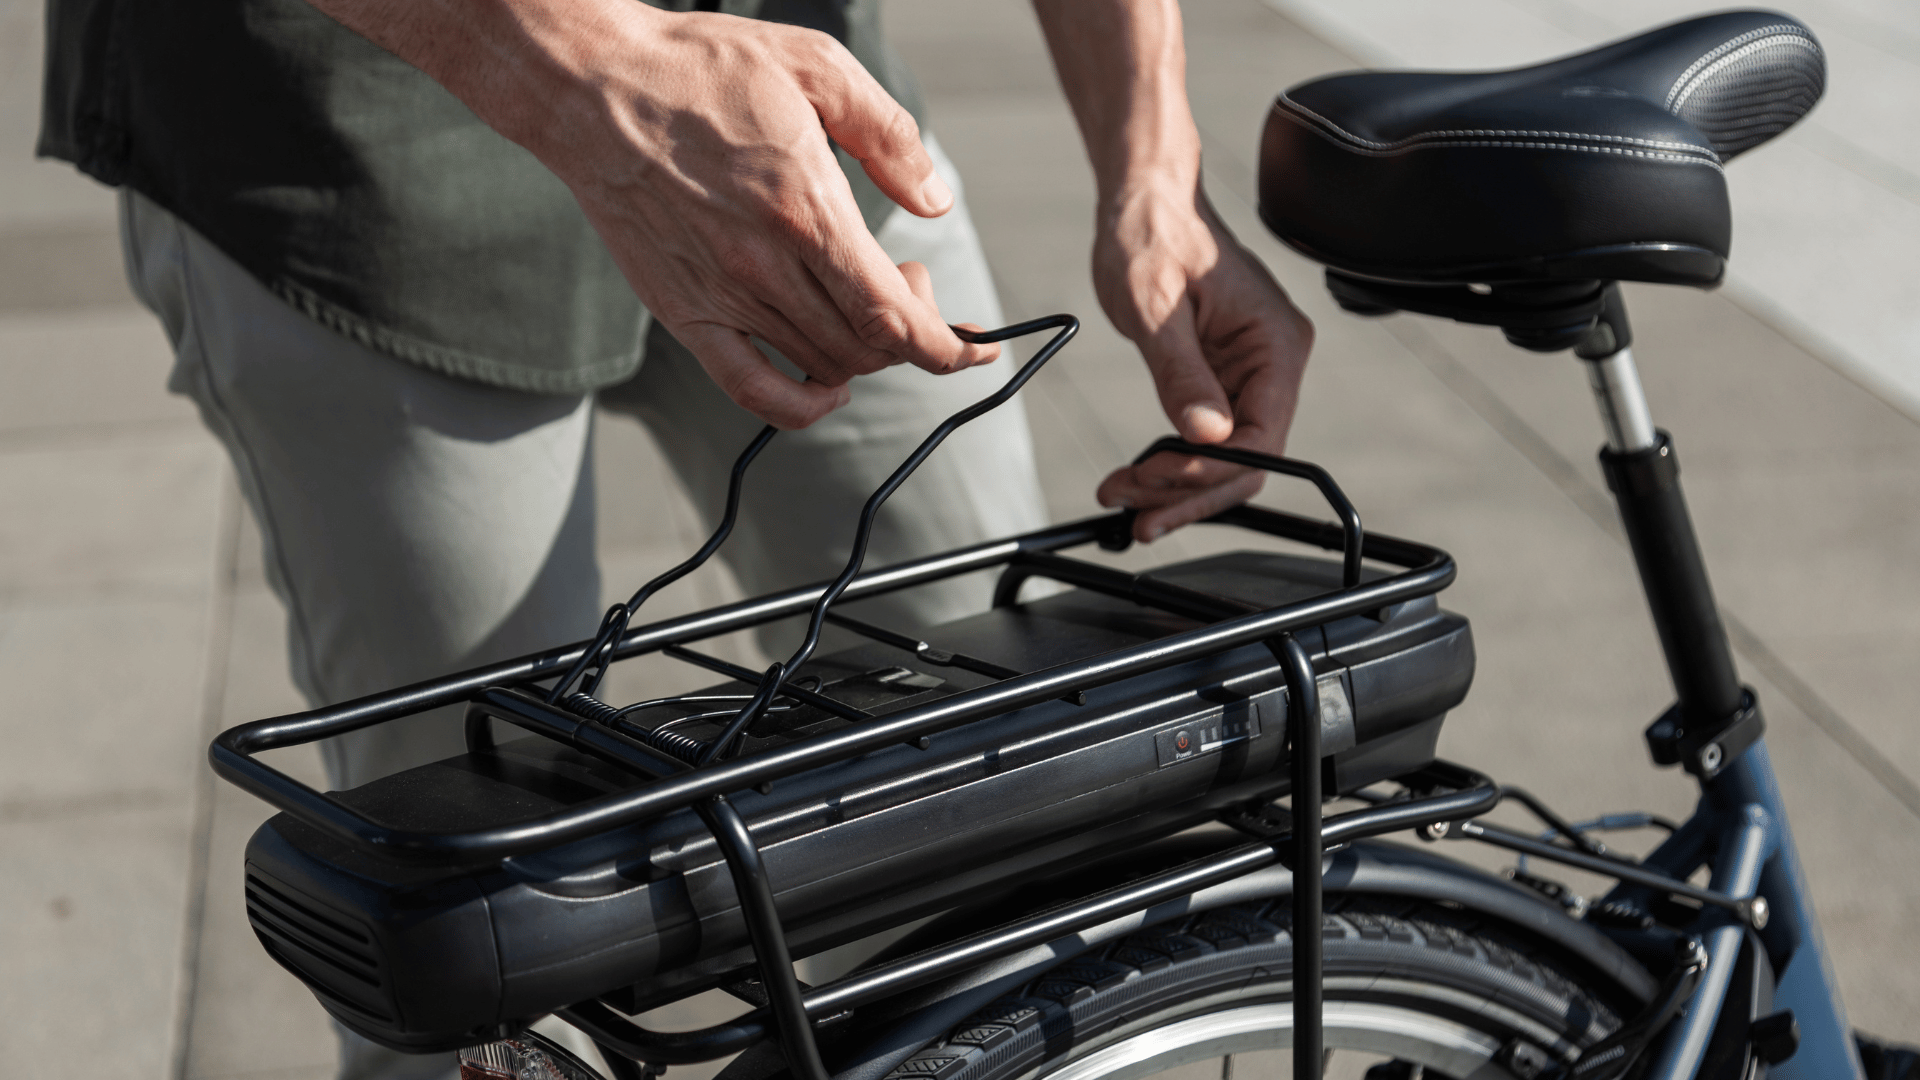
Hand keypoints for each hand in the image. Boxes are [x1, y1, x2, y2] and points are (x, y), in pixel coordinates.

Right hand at [314, 0, 996, 428]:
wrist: (593, 87)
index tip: (976, 349)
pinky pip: (752, 390)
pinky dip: (802, 406)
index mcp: (805, 209)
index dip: (950, 348)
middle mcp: (764, 266)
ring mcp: (721, 296)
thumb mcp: (817, 70)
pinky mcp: (684, 313)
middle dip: (914, 332)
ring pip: (824, 366)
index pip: (897, 318)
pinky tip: (826, 388)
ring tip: (862, 299)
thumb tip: (935, 202)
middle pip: (869, 348)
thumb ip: (890, 139)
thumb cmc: (702, 69)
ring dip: (866, 352)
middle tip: (907, 281)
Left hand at [1092, 188, 1313, 541]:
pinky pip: (1206, 436)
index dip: (1209, 474)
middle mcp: (1273, 362)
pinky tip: (1138, 477)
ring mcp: (1250, 372)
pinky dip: (1172, 460)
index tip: (1156, 487)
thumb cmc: (1153, 234)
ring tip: (1123, 497)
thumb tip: (1206, 436)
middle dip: (1188, 491)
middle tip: (1135, 514)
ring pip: (1224, 455)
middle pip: (1246, 459)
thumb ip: (1182, 374)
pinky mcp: (1222, 376)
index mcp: (1275, 344)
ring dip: (1175, 484)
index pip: (1260, 439)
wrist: (1143, 201)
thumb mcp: (1156, 307)